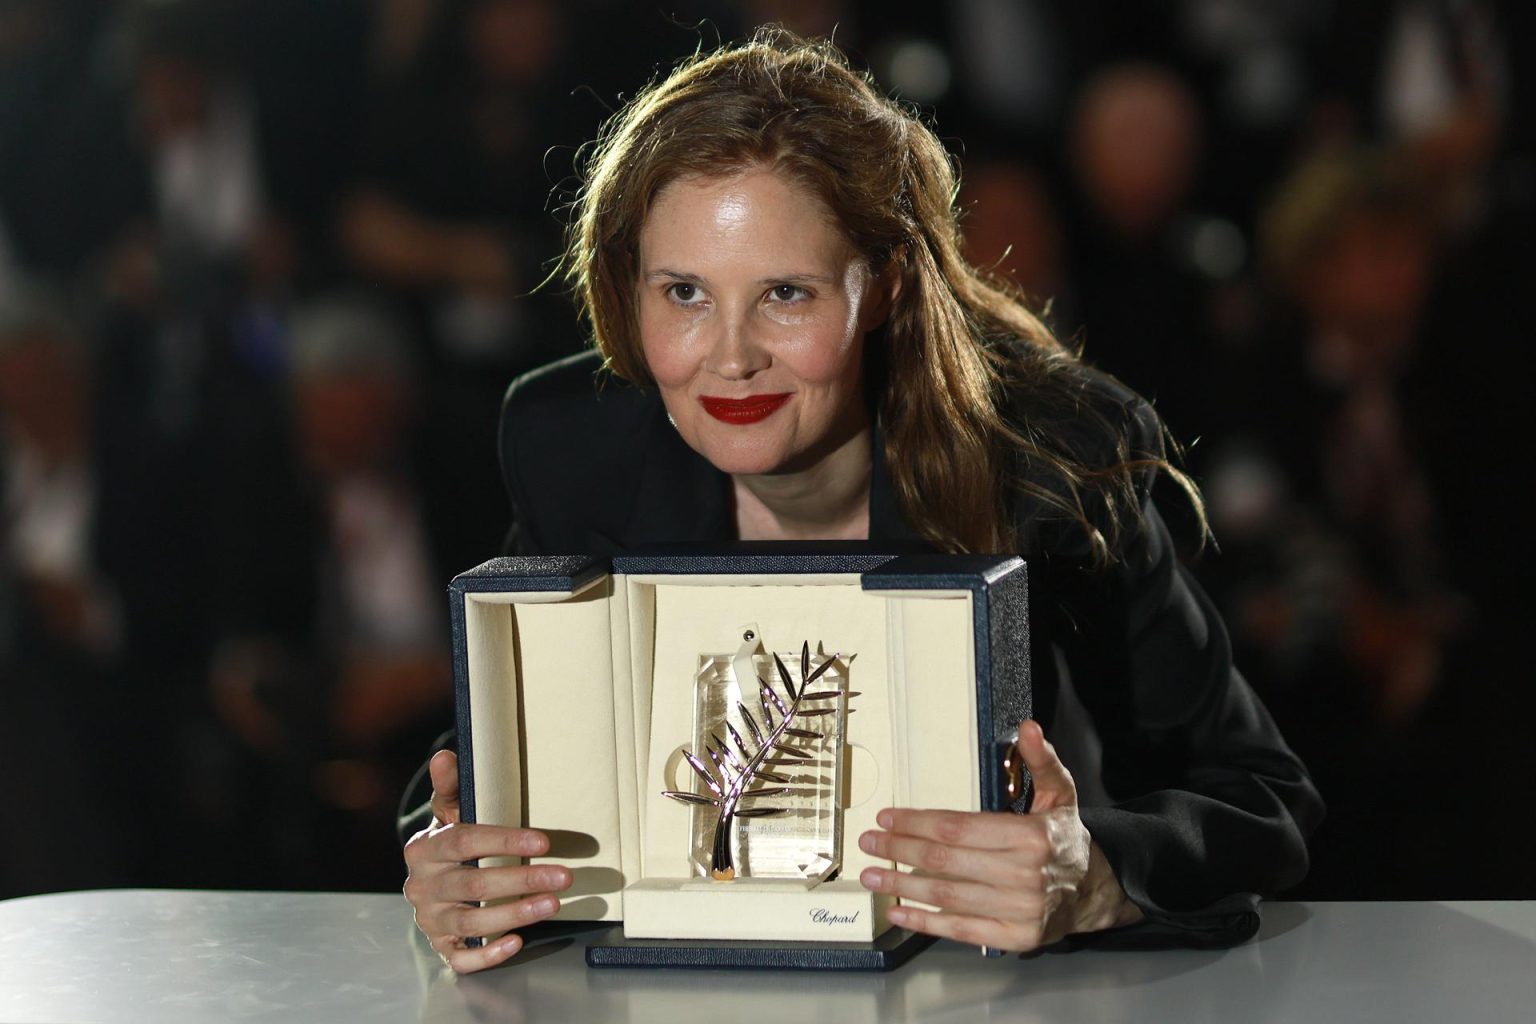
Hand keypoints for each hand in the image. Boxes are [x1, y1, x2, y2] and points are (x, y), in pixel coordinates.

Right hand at [402, 750, 571, 972]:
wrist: (429, 881)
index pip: (463, 842)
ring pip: (471, 921)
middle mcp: (422, 887)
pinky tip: (516, 943)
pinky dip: (488, 953)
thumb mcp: (448, 813)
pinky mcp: (441, 945)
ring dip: (515, 915)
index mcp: (424, 849)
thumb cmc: (449, 843)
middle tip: (563, 876)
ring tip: (553, 904)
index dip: (503, 841)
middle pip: (472, 884)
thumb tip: (444, 756)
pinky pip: (462, 956)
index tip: (542, 841)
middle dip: (521, 880)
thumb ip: (450, 788)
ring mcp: (430, 920)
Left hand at [857, 719, 1140, 951]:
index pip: (959, 828)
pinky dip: (926, 923)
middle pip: (947, 862)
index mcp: (1032, 837)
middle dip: (900, 850)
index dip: (918, 822)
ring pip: (948, 897)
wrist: (1093, 891)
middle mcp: (1025, 876)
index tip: (888, 818)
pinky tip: (899, 912)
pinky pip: (961, 930)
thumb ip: (1040, 760)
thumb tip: (1028, 728)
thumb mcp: (1060, 793)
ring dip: (904, 885)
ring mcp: (1020, 911)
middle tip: (869, 843)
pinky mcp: (1015, 938)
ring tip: (873, 875)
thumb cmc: (1064, 838)